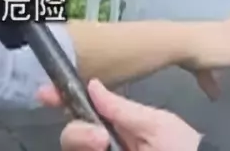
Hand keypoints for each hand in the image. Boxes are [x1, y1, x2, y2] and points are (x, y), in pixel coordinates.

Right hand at [38, 79, 201, 150]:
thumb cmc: (184, 148)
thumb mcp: (158, 124)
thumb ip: (123, 108)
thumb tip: (93, 85)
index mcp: (120, 128)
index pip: (85, 111)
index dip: (63, 99)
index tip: (46, 94)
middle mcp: (106, 145)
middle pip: (71, 135)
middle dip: (76, 131)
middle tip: (98, 137)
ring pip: (72, 146)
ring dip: (79, 141)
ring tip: (102, 146)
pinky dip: (82, 147)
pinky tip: (96, 148)